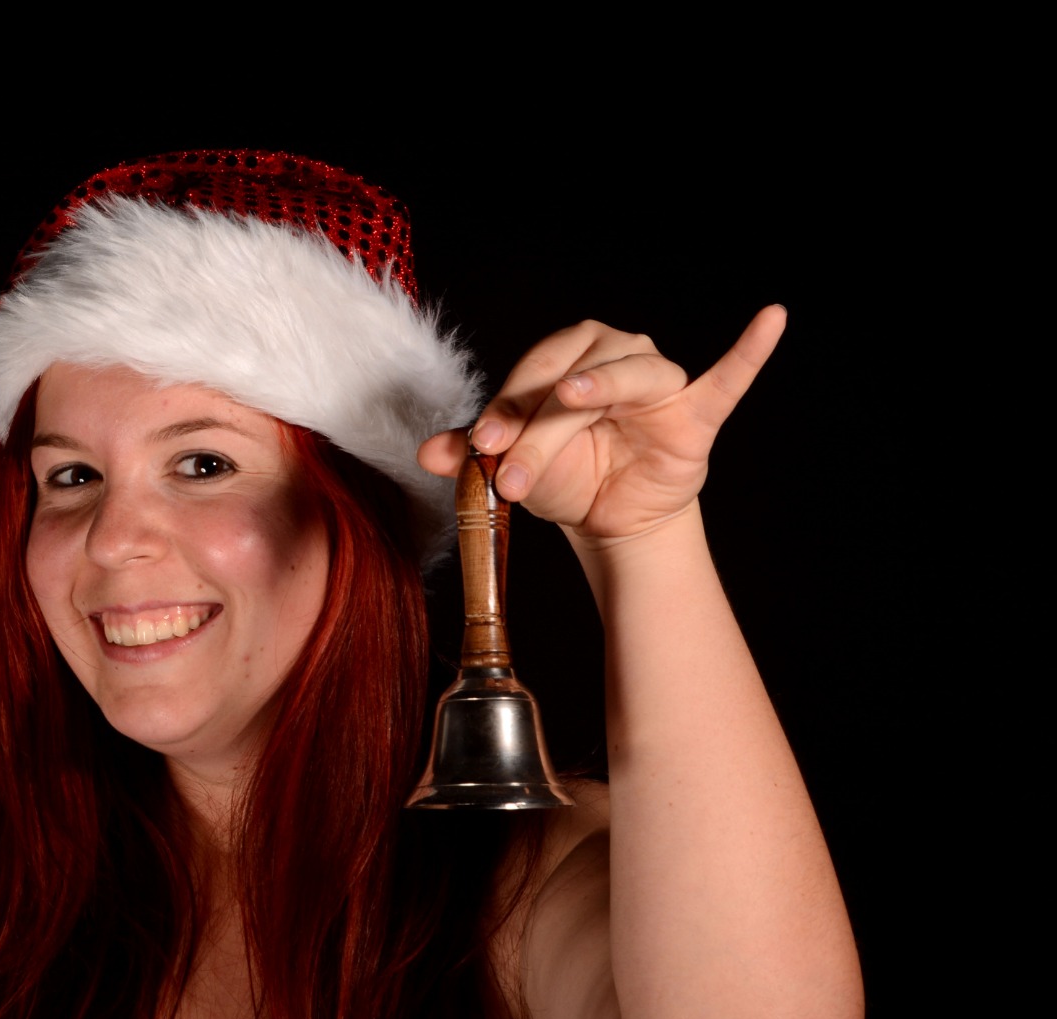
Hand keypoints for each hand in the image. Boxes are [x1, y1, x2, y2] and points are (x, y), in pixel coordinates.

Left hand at [418, 306, 785, 544]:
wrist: (608, 521)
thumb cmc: (564, 476)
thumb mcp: (510, 465)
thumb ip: (472, 453)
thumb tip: (427, 452)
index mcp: (567, 359)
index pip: (535, 372)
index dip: (507, 404)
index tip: (480, 445)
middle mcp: (616, 357)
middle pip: (576, 373)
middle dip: (539, 421)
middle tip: (509, 468)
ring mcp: (660, 383)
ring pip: (631, 375)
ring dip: (599, 390)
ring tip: (573, 400)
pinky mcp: (696, 413)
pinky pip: (727, 378)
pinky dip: (749, 351)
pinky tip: (771, 318)